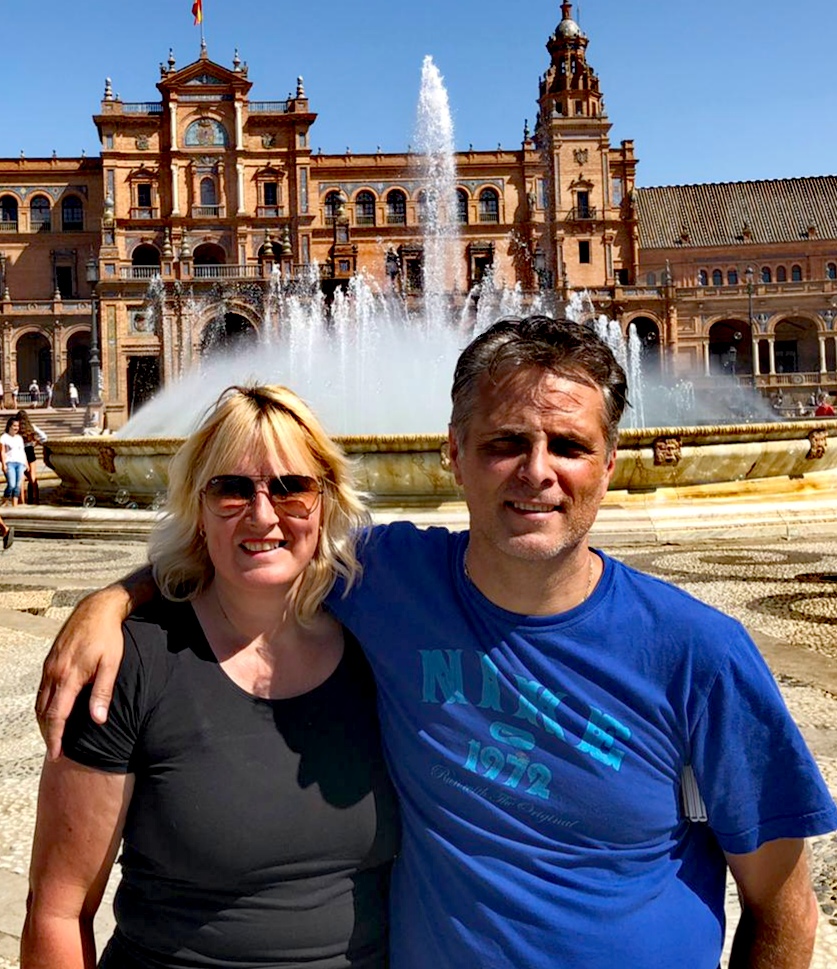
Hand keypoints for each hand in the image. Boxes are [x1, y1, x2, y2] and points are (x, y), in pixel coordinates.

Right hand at [36, 587, 129, 760]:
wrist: (97, 609)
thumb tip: (98, 721)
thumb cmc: (108, 637)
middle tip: (55, 750)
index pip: (57, 715)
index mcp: (69, 676)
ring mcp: (49, 666)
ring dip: (44, 720)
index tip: (56, 753)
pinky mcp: (50, 660)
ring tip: (53, 735)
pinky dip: (44, 705)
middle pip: (44, 712)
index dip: (55, 737)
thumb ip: (102, 693)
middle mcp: (54, 672)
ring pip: (40, 701)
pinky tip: (52, 711)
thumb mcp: (111, 664)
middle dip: (47, 733)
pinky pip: (42, 689)